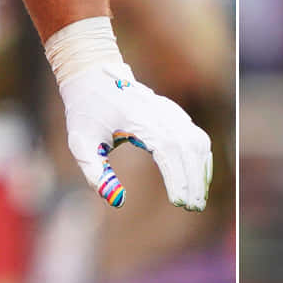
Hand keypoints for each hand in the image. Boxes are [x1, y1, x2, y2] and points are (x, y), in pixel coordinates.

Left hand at [60, 62, 212, 211]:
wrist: (92, 75)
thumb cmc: (85, 111)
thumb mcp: (80, 143)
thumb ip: (95, 172)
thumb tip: (116, 201)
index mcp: (139, 119)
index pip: (168, 149)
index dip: (177, 176)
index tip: (178, 202)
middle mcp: (160, 113)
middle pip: (189, 148)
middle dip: (194, 179)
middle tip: (192, 208)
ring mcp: (169, 111)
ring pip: (197, 141)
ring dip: (201, 170)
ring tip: (197, 199)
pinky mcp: (173, 113)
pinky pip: (196, 136)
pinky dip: (202, 158)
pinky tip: (200, 178)